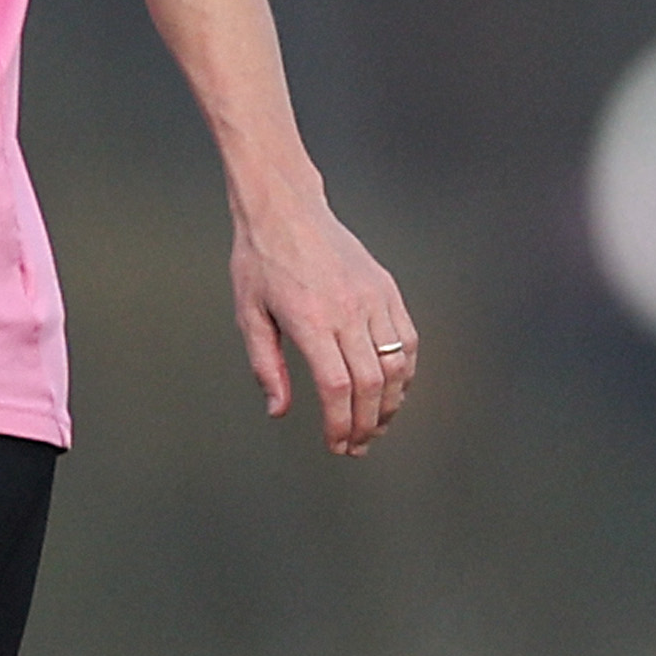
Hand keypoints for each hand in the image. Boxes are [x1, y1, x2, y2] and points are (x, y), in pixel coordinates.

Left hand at [231, 190, 417, 457]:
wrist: (285, 210)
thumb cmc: (260, 261)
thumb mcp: (249, 314)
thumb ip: (265, 366)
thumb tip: (279, 411)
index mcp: (310, 320)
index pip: (336, 388)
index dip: (341, 424)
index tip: (337, 445)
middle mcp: (347, 310)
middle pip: (371, 384)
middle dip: (367, 424)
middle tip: (357, 446)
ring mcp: (372, 298)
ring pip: (397, 364)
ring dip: (391, 404)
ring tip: (376, 425)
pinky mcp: (386, 288)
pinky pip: (407, 338)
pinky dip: (405, 370)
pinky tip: (392, 389)